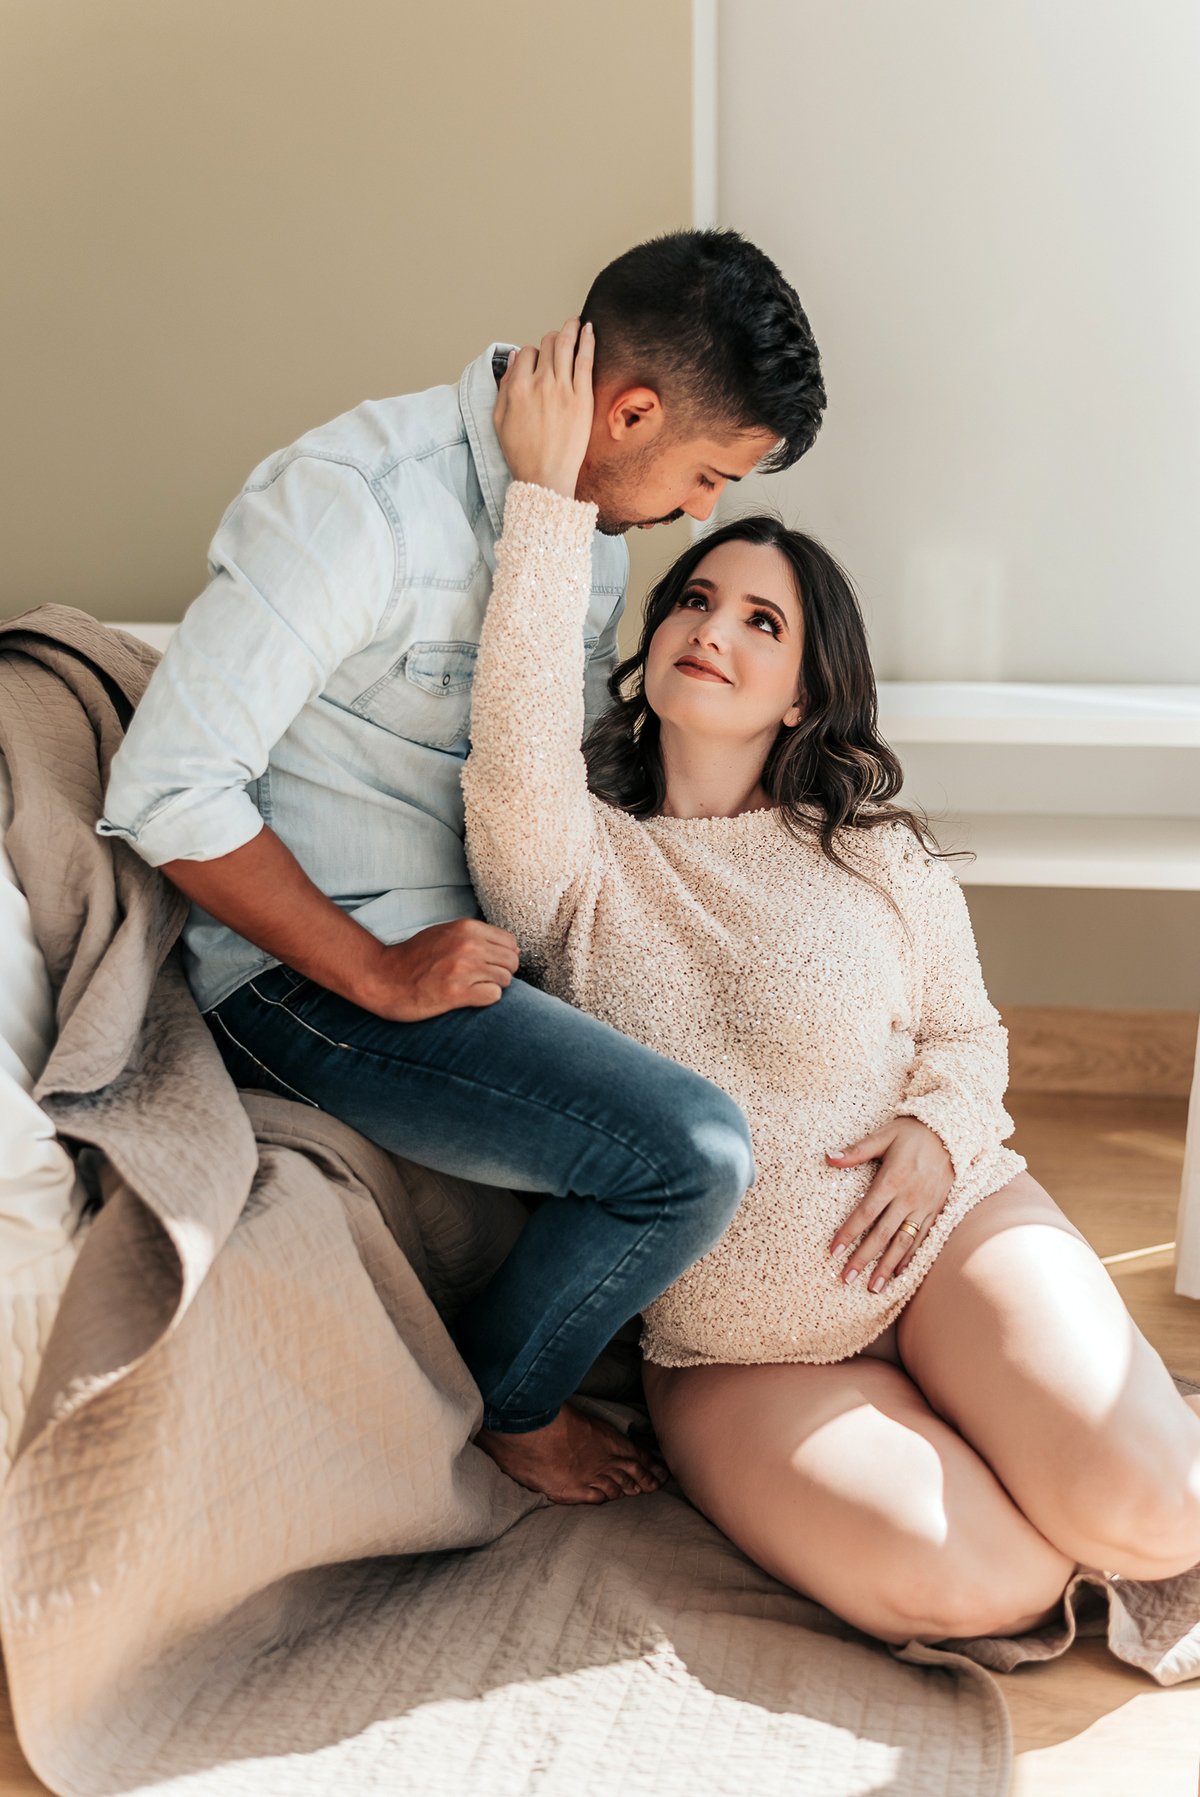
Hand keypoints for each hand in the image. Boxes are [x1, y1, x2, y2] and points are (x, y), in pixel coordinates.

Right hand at [358, 918, 519, 1021]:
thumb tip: (513, 949)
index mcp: (466, 928)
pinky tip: (467, 998)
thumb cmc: (413, 959)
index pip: (510, 942)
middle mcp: (468, 945)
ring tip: (470, 988)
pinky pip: (493, 996)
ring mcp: (463, 969)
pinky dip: (484, 999)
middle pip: (512, 962)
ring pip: (505, 980)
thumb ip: (475, 937)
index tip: (489, 965)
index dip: (503, 956)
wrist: (382, 977)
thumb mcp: (444, 934)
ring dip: (492, 986)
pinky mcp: (456, 993)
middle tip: (481, 979)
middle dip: (501, 973)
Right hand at [493, 317, 594, 500]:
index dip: (531, 355)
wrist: (545, 477)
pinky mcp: (582, 398)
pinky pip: (585, 359)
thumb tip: (513, 359)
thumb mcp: (499, 419)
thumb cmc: (521, 453)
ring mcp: (562, 389)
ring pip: (565, 344)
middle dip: (551, 340)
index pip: (525, 352)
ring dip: (569, 328)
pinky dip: (587, 340)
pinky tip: (589, 328)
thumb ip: (504, 386)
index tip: (538, 363)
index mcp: (516, 387)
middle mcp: (538, 383)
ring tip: (574, 321)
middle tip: (558, 341)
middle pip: (546, 344)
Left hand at [826, 1119, 953, 1292]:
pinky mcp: (936, 1211)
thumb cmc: (913, 1133)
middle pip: (882, 1235)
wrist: (953, 1133)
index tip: (833, 1252)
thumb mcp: (883, 1135)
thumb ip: (856, 1151)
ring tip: (873, 1287)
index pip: (865, 1213)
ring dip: (886, 1266)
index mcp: (892, 1180)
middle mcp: (908, 1199)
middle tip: (846, 1278)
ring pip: (903, 1243)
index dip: (848, 1233)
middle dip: (863, 1258)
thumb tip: (828, 1156)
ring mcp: (924, 1208)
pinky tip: (898, 1273)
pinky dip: (910, 1258)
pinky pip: (922, 1239)